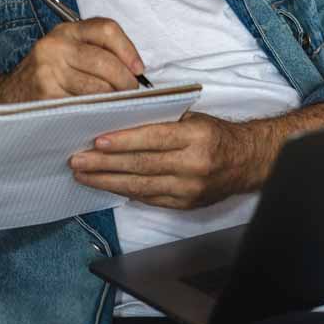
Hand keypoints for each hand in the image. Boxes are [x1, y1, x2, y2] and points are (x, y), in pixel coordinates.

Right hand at [0, 18, 144, 103]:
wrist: (4, 97)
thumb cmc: (44, 77)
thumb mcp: (65, 52)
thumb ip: (95, 51)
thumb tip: (135, 68)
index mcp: (65, 31)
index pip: (106, 29)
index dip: (129, 49)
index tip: (138, 68)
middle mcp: (56, 46)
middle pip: (106, 61)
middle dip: (125, 81)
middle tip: (131, 93)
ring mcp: (49, 71)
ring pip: (98, 86)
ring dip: (113, 99)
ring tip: (116, 105)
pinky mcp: (46, 95)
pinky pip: (84, 104)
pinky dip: (97, 111)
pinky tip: (99, 114)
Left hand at [68, 111, 265, 209]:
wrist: (246, 162)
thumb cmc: (215, 135)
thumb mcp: (194, 119)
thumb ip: (162, 120)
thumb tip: (122, 119)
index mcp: (196, 137)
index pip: (153, 138)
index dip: (123, 141)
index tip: (96, 142)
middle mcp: (193, 164)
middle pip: (141, 165)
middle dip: (104, 164)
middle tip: (77, 161)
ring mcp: (188, 188)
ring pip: (140, 186)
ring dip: (108, 181)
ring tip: (83, 176)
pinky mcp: (185, 204)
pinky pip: (149, 198)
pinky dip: (126, 191)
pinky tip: (107, 186)